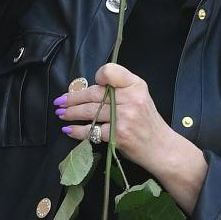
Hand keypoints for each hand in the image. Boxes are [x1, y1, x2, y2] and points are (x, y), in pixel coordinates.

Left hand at [55, 62, 170, 170]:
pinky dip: (77, 131)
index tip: (88, 84)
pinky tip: (69, 130)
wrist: (160, 147)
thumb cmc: (146, 122)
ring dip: (71, 114)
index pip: (110, 72)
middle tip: (60, 102)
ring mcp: (124, 117)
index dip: (97, 77)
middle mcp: (131, 98)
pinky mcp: (118, 134)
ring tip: (61, 114)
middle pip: (94, 94)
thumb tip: (88, 89)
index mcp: (136, 85)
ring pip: (90, 112)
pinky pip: (92, 130)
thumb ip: (120, 89)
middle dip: (73, 98)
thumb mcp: (140, 97)